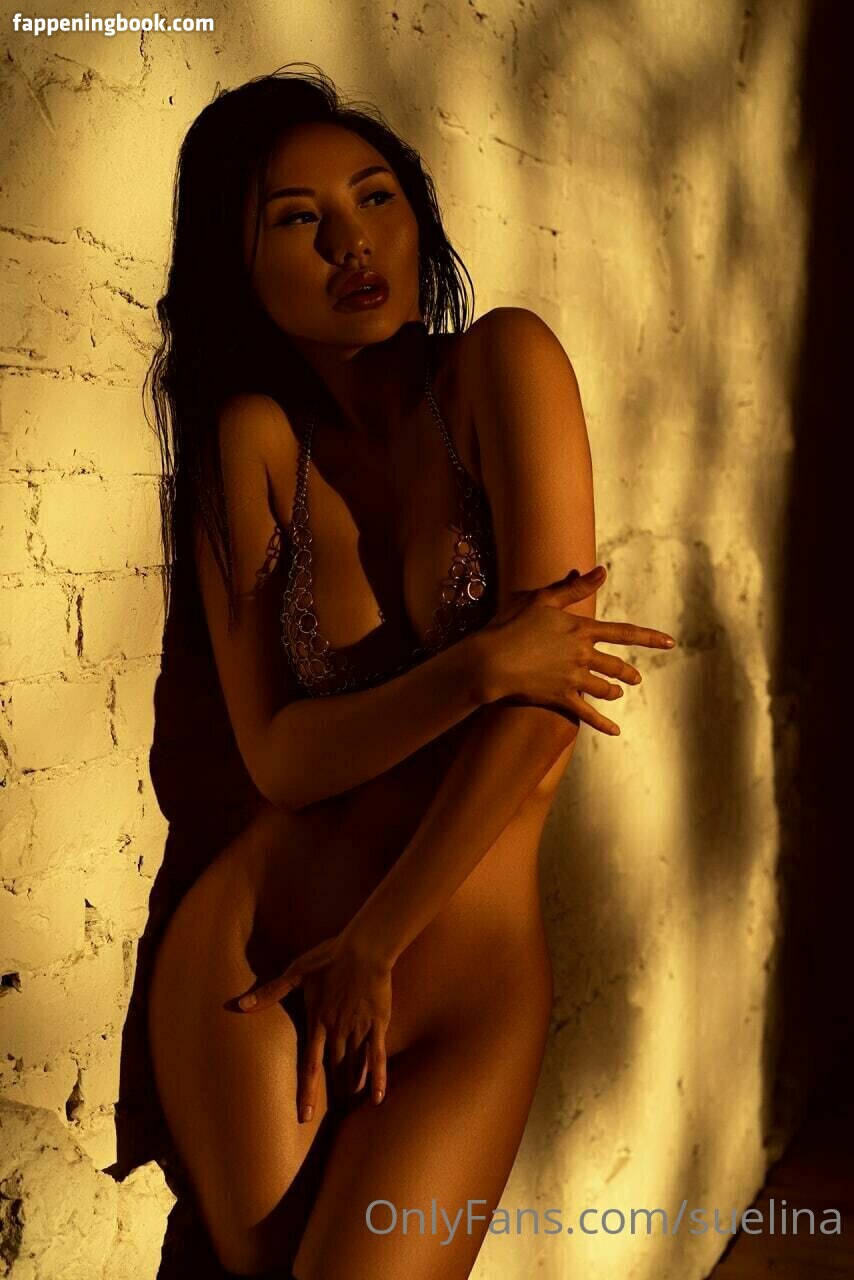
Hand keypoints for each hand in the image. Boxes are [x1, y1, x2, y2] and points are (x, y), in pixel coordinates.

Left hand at [236, 929, 391, 1121]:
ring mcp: (358, 1029)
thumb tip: (240, 1005)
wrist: (364, 948)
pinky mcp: (377, 1024)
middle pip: (334, 1070)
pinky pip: (377, 1055)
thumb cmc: (328, 957)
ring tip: (350, 1109)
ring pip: (354, 1066)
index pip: (310, 1065)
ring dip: (351, 1088)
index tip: (304, 1116)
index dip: (307, 1091)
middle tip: (333, 1118)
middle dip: (333, 1095)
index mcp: (317, 1022)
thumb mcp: (295, 973)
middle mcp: (337, 1031)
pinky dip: (377, 1076)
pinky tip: (377, 1097)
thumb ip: (269, 993)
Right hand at [479, 565, 676, 734]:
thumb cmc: (512, 625)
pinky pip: (588, 714)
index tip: (670, 642)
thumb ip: (574, 588)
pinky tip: (615, 731)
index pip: (624, 633)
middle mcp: (583, 654)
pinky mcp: (562, 697)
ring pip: (606, 688)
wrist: (492, 660)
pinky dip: (603, 724)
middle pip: (617, 666)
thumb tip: (601, 571)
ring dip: (615, 691)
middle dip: (628, 673)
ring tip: (619, 693)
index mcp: (581, 629)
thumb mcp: (542, 599)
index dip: (649, 638)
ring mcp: (574, 678)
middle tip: (636, 679)